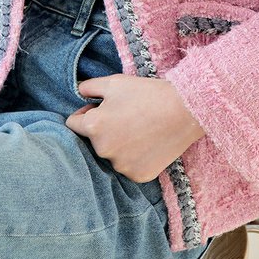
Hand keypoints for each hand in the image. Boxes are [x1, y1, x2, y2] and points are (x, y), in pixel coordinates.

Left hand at [65, 75, 204, 181]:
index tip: (100, 108)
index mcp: (94, 127)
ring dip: (120, 144)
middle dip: (104, 129)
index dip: (85, 113)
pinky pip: (129, 166)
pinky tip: (149, 143)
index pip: (73, 124)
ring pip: (112, 155)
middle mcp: (103, 150)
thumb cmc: (148, 93)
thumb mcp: (114, 82)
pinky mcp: (138, 176)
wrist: (186, 110)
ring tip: (141, 129)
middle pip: (94, 140)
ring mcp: (121, 166)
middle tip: (127, 116)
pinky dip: (136, 157)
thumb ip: (88, 87)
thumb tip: (78, 93)